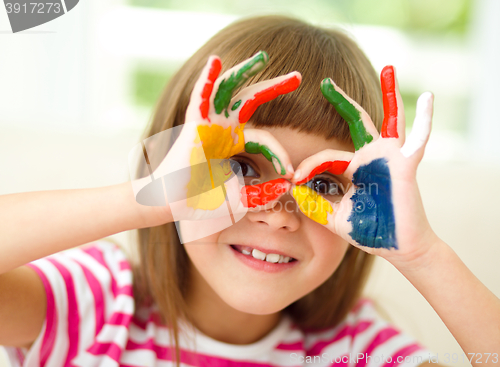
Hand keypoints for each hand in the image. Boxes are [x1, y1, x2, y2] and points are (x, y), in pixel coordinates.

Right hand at [133, 52, 300, 221]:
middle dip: (274, 87)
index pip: (265, 140)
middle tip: (297, 76)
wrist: (175, 206)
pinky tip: (215, 61)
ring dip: (245, 72)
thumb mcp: (242, 199)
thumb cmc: (203, 202)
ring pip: (229, 90)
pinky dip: (207, 80)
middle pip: (251, 100)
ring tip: (263, 57)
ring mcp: (209, 124)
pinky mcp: (194, 125)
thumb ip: (264, 193)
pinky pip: (201, 98)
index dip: (279, 155)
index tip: (290, 173)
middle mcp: (224, 129)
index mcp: (234, 143)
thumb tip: (288, 184)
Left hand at [290, 66, 436, 265]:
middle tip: (325, 82)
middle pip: (354, 122)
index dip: (307, 167)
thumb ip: (314, 204)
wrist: (397, 246)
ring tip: (389, 68)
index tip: (292, 179)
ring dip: (390, 93)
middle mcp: (369, 157)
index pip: (324, 157)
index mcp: (351, 168)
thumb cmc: (369, 230)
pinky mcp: (404, 163)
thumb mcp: (335, 217)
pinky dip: (425, 119)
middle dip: (341, 101)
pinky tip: (429, 97)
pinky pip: (416, 139)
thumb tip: (292, 189)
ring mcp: (388, 157)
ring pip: (386, 119)